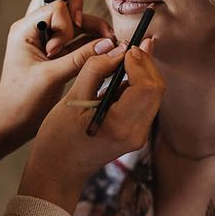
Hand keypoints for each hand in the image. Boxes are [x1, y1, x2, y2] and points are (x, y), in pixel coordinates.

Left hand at [0, 0, 113, 177]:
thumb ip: (81, 58)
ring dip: (93, 29)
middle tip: (93, 35)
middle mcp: (35, 29)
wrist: (12, 123)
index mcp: (25, 29)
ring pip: (75, 22)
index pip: (54, 6)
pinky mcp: (57, 54)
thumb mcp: (52, 78)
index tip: (59, 50)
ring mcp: (47, 41)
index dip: (66, 24)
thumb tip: (109, 45)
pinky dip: (92, 41)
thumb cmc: (21, 101)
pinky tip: (104, 49)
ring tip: (108, 43)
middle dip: (83, 16)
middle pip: (65, 5)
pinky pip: (78, 38)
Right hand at [18, 38, 164, 212]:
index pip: (147, 86)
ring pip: (153, 94)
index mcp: (121, 126)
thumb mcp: (72, 99)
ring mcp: (139, 136)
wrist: (59, 170)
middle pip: (156, 88)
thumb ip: (96, 70)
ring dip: (142, 72)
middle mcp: (137, 133)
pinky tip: (121, 76)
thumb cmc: (58, 138)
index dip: (139, 61)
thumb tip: (116, 49)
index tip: (124, 48)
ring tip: (124, 57)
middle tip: (130, 44)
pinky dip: (137, 85)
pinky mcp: (135, 133)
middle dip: (145, 63)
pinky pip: (144, 103)